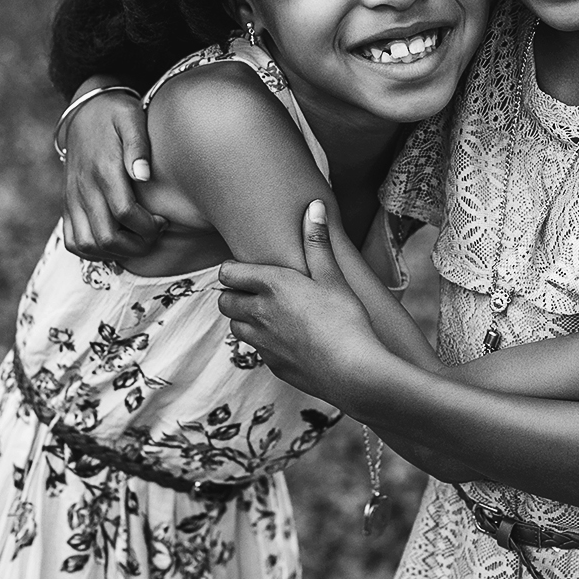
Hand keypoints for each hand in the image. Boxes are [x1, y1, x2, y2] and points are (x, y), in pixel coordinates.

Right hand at [62, 82, 165, 260]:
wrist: (84, 112)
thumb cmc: (115, 115)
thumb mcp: (131, 117)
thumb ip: (138, 144)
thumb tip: (144, 175)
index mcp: (104, 169)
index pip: (126, 213)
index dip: (149, 226)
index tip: (163, 221)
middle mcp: (85, 188)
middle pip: (107, 237)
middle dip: (137, 245)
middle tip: (154, 235)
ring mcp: (73, 199)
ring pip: (88, 245)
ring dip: (116, 253)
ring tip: (137, 240)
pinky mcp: (67, 205)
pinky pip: (73, 241)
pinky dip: (93, 252)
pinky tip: (115, 244)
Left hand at [218, 202, 382, 403]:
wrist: (353, 372)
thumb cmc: (346, 319)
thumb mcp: (333, 276)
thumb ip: (317, 242)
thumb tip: (313, 207)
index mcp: (271, 286)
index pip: (228, 273)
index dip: (233, 269)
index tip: (247, 268)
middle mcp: (259, 314)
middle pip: (225, 302)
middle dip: (233, 294)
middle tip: (256, 290)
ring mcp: (263, 344)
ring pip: (236, 328)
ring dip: (244, 319)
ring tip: (269, 314)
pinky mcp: (273, 365)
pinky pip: (257, 351)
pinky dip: (263, 343)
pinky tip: (288, 340)